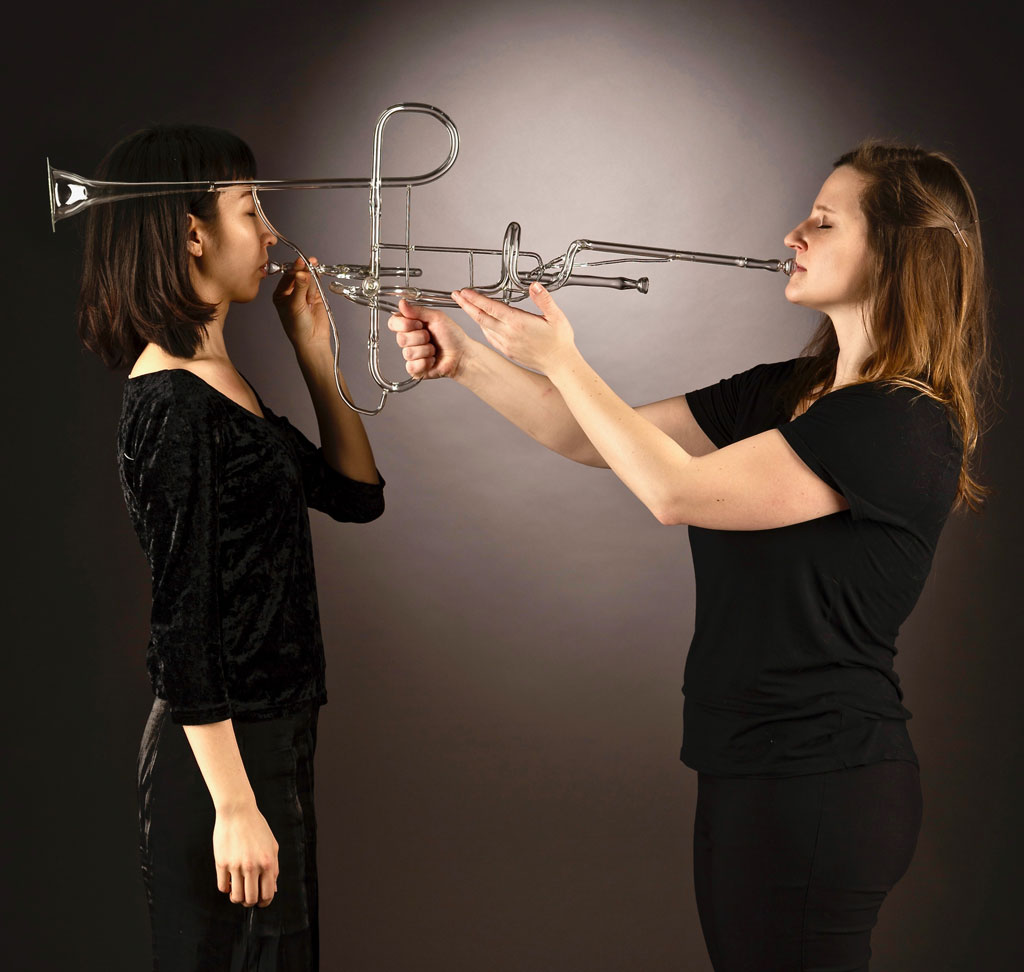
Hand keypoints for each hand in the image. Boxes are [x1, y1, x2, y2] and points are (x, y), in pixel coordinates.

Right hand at [213, 804, 279, 908]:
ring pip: (236, 896)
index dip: (264, 902)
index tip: (260, 901)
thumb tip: (273, 889)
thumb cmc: (257, 827)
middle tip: (248, 897)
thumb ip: (274, 868)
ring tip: (237, 890)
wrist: (238, 811)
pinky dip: (226, 888)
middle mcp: (253, 867)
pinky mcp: (221, 863)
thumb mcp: (272, 846)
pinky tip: (229, 881)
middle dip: (250, 902)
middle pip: (250, 900)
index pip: (267, 894)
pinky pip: (222, 887)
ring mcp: (236, 866)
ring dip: (237, 897)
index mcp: (268, 863)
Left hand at [272, 257, 329, 349]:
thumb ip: (300, 287)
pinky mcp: (316, 296)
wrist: (312, 340)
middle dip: (304, 272)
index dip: (294, 268)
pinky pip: (317, 283)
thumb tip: (302, 272)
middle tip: (310, 263)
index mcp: (280, 294)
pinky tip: (318, 274)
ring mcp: (304, 293)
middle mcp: (291, 292)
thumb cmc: (298, 328)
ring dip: (311, 284)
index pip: (287, 276)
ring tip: (310, 300)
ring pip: (309, 278)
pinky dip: (318, 279)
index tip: (301, 261)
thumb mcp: (295, 305)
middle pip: (299, 274)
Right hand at [388, 298, 472, 379]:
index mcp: (411, 325)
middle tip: (431, 337)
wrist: (462, 354)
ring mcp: (410, 355)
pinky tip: (432, 360)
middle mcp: (409, 340)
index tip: (419, 324)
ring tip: (434, 349)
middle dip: (421, 337)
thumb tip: (402, 303)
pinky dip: (426, 362)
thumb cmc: (452, 336)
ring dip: (426, 350)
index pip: (393, 322)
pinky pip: (412, 366)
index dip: (405, 324)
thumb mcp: (436, 317)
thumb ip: (417, 310)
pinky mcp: (414, 369)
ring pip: (408, 353)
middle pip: (401, 338)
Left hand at [452, 283, 575, 374]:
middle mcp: (509, 334)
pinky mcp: (507, 351)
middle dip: (466, 305)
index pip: (491, 307)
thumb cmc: (559, 341)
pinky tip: (482, 322)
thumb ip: (543, 299)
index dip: (476, 298)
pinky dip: (483, 327)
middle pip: (480, 317)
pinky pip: (490, 336)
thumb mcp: (556, 316)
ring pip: (484, 327)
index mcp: (518, 323)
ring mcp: (506, 344)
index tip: (465, 291)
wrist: (559, 364)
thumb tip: (534, 286)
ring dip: (473, 315)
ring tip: (466, 305)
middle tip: (456, 295)